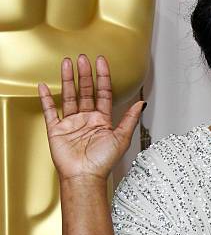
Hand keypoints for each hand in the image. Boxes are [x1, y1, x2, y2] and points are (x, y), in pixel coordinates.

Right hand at [38, 54, 145, 180]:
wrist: (85, 177)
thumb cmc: (103, 162)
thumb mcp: (122, 137)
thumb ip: (130, 118)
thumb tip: (142, 103)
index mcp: (102, 120)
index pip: (103, 93)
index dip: (102, 77)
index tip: (101, 62)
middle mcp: (87, 119)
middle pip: (85, 91)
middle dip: (84, 74)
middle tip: (83, 58)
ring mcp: (71, 124)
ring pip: (69, 96)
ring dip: (68, 80)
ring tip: (67, 64)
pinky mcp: (57, 130)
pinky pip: (51, 111)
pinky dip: (47, 98)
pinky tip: (44, 86)